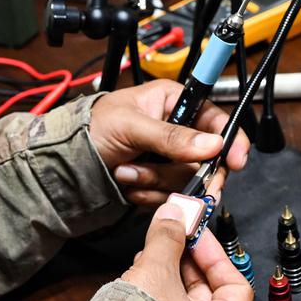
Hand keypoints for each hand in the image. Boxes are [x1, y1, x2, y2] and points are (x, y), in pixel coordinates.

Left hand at [89, 79, 250, 205]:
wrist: (64, 162)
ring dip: (154, 182)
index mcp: (174, 103)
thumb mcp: (130, 126)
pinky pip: (171, 198)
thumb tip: (212, 143)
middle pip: (207, 160)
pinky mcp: (160, 184)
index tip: (235, 161)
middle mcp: (177, 131)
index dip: (231, 141)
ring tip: (125, 171)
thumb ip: (171, 136)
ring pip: (187, 182)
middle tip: (159, 177)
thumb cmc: (91, 129)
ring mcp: (169, 160)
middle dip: (178, 171)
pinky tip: (127, 184)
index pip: (217, 120)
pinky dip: (148, 195)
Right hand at [122, 202, 252, 300]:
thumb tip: (174, 215)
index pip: (234, 283)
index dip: (215, 254)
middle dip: (185, 261)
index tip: (195, 233)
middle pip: (206, 292)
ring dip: (165, 275)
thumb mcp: (155, 273)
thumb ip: (166, 240)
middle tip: (170, 237)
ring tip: (145, 257)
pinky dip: (153, 295)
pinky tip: (134, 281)